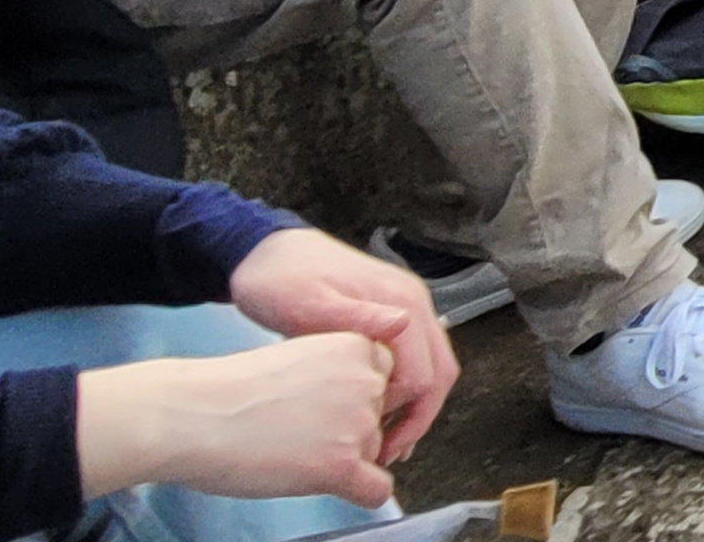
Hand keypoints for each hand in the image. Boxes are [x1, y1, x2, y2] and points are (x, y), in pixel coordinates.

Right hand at [76, 335, 404, 507]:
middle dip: (347, 430)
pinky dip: (358, 493)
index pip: (385, 381)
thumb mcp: (298, 358)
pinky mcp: (343, 464)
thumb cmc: (226, 390)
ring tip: (288, 451)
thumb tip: (370, 397)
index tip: (319, 406)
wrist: (188, 415)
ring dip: (341, 459)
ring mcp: (358, 423)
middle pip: (380, 420)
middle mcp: (367, 381)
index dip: (352, 399)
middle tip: (297, 431)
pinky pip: (376, 490)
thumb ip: (339, 372)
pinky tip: (323, 483)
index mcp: (356, 346)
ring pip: (374, 454)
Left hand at [223, 228, 456, 465]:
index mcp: (401, 302)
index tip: (374, 445)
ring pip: (433, 369)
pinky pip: (415, 360)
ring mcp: (407, 309)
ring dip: (415, 408)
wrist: (263, 251)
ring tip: (384, 441)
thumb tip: (403, 326)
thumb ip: (356, 316)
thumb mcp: (308, 301)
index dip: (403, 415)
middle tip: (386, 453)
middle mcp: (415, 304)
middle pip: (440, 373)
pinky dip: (405, 391)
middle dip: (419, 418)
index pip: (423, 374)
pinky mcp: (392, 316)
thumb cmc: (278, 279)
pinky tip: (378, 410)